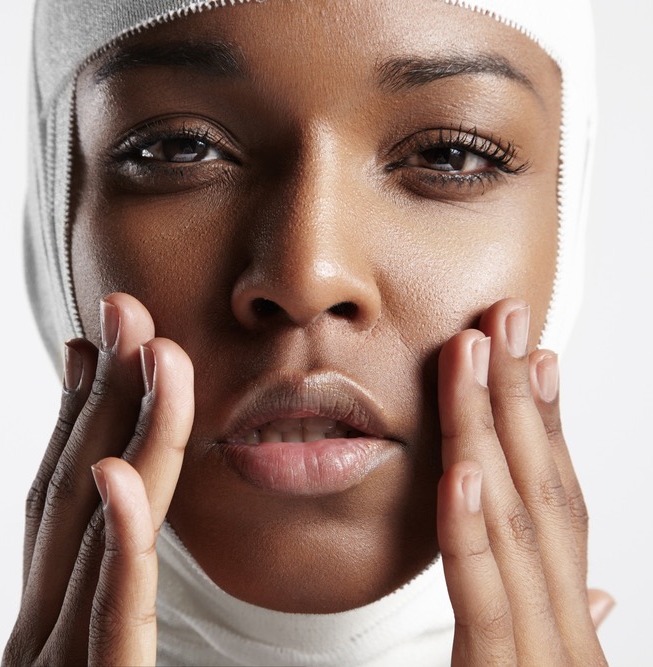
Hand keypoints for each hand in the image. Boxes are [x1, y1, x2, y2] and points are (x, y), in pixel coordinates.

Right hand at [3, 293, 193, 665]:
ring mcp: (57, 663)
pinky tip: (121, 472)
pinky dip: (118, 539)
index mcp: (46, 626)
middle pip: (73, 495)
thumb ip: (104, 619)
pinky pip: (115, 614)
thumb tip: (112, 518)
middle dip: (103, 395)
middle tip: (126, 309)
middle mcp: (42, 634)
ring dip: (123, 433)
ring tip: (149, 352)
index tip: (97, 346)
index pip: (58, 506)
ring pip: (94, 531)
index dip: (75, 418)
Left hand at [436, 299, 612, 664]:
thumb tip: (601, 594)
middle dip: (520, 398)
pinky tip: (460, 469)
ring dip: (493, 430)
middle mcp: (562, 627)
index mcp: (564, 621)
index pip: (561, 506)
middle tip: (505, 318)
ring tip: (475, 354)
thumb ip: (562, 628)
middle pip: (544, 492)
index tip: (532, 360)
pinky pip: (483, 596)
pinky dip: (471, 530)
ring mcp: (542, 655)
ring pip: (515, 523)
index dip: (548, 427)